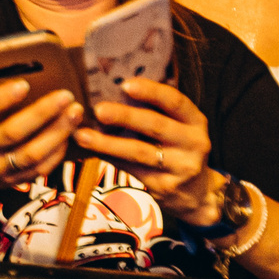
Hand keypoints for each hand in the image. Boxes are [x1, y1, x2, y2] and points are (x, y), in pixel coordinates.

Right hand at [0, 62, 81, 192]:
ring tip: (75, 112)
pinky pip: (39, 169)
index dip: (1, 99)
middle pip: (13, 133)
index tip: (24, 83)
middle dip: (42, 114)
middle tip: (65, 94)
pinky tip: (71, 134)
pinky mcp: (14, 180)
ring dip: (57, 134)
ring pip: (31, 154)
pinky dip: (57, 153)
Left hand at [75, 76, 218, 224]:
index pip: (176, 101)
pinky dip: (110, 157)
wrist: (195, 194)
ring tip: (83, 135)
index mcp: (196, 122)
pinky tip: (92, 150)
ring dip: (108, 143)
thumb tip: (114, 89)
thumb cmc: (177, 148)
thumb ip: (156, 110)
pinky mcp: (164, 187)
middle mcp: (194, 144)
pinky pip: (131, 169)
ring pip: (139, 152)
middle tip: (98, 109)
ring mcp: (181, 168)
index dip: (151, 91)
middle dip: (124, 116)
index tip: (125, 85)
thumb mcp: (179, 127)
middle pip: (155, 126)